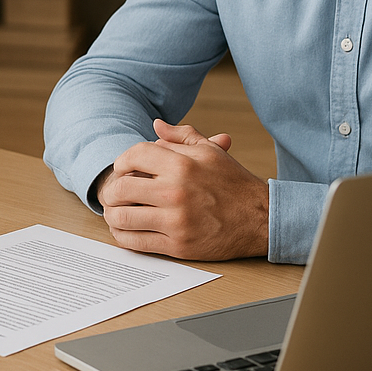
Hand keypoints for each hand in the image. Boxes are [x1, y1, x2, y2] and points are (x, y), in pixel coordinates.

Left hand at [95, 120, 268, 260]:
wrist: (261, 218)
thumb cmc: (233, 183)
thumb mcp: (209, 151)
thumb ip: (180, 136)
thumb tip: (156, 125)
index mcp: (181, 164)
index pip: (132, 156)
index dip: (121, 162)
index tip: (122, 169)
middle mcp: (176, 191)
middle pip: (121, 188)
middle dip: (111, 191)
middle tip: (112, 193)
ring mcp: (176, 221)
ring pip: (123, 217)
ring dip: (112, 214)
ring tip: (115, 211)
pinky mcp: (178, 246)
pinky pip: (137, 242)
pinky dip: (122, 236)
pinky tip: (123, 230)